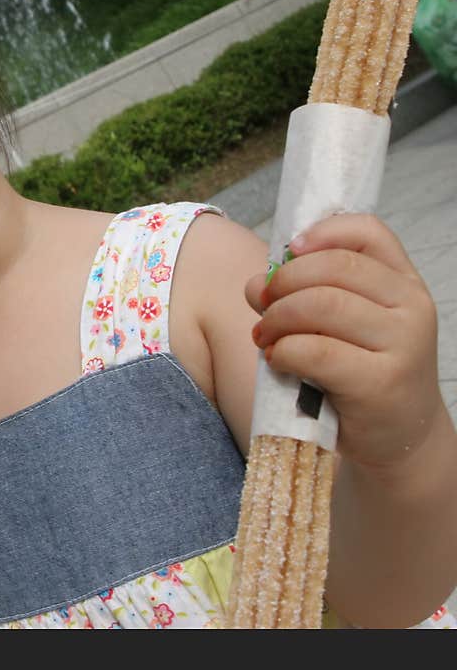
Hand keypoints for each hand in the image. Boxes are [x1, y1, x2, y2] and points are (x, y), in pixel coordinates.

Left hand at [244, 213, 445, 472]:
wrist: (399, 437)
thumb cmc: (362, 373)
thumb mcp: (345, 326)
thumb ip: (309, 294)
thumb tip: (256, 283)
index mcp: (404, 283)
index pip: (369, 233)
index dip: (323, 232)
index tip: (289, 250)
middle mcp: (411, 307)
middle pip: (334, 268)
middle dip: (284, 282)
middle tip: (261, 305)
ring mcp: (402, 344)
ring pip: (322, 305)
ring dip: (277, 318)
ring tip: (264, 337)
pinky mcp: (381, 382)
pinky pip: (316, 351)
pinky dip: (284, 351)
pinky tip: (277, 360)